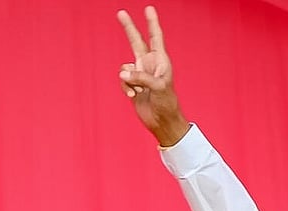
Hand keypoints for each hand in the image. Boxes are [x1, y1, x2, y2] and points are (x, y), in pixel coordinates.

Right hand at [117, 6, 189, 146]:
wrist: (161, 121)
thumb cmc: (167, 103)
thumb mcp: (158, 87)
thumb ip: (141, 77)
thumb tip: (124, 73)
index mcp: (160, 61)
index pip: (155, 37)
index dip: (152, 22)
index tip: (149, 8)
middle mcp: (149, 64)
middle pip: (136, 41)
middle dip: (129, 27)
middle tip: (121, 12)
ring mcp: (139, 74)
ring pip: (125, 67)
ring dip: (128, 79)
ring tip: (137, 91)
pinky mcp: (132, 85)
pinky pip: (122, 80)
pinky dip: (125, 88)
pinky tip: (133, 96)